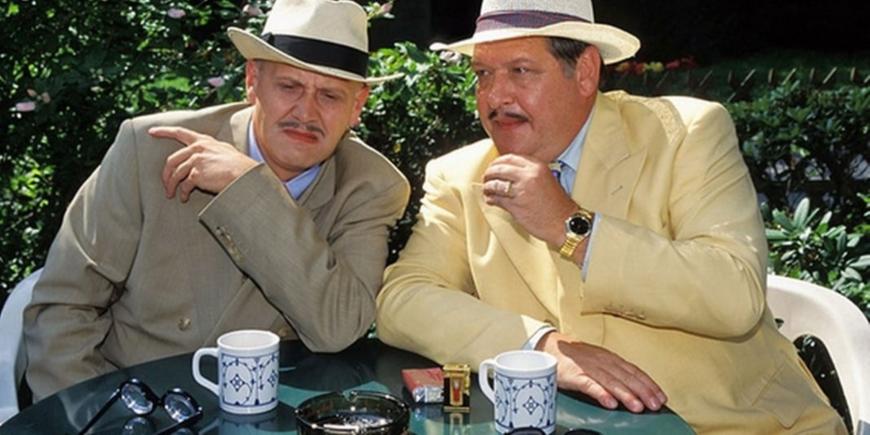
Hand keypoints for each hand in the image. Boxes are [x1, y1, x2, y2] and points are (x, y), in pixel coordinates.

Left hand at [150, 126, 257, 202]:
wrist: (244, 175)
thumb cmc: (240, 166)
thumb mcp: (225, 151)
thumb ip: (212, 152)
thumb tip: (206, 159)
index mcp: (204, 141)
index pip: (180, 132)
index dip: (164, 131)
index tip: (152, 131)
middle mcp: (198, 148)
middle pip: (172, 159)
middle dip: (166, 173)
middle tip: (165, 183)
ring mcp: (196, 161)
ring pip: (175, 173)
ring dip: (171, 186)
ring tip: (172, 194)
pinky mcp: (196, 174)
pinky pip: (184, 185)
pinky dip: (183, 192)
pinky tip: (184, 197)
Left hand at [482, 154, 576, 245]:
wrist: (565, 222)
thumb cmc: (557, 204)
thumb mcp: (545, 179)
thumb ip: (528, 173)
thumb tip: (508, 171)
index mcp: (537, 166)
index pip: (510, 158)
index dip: (498, 162)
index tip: (493, 166)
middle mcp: (529, 176)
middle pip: (499, 169)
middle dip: (489, 173)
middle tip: (486, 177)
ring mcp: (522, 190)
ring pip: (495, 184)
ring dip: (487, 187)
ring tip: (487, 190)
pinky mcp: (516, 205)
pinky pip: (497, 199)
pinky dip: (491, 199)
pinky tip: (491, 200)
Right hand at [537, 331, 666, 412]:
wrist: (551, 345)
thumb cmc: (577, 357)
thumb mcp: (600, 361)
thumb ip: (616, 373)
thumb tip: (637, 388)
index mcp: (611, 359)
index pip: (635, 371)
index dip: (649, 384)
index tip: (661, 397)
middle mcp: (603, 361)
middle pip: (626, 377)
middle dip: (643, 391)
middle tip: (654, 405)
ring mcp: (589, 367)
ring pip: (611, 381)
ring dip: (626, 394)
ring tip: (637, 406)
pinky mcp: (574, 374)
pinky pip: (589, 384)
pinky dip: (600, 393)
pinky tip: (609, 402)